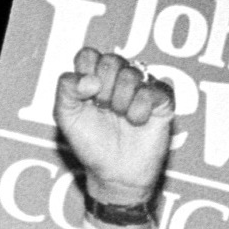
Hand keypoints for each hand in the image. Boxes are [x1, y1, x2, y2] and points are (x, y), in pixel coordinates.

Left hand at [53, 48, 175, 210]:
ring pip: (131, 74)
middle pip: (111, 60)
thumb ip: (66, 88)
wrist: (114, 174)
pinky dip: (141, 109)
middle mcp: (119, 78)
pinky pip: (153, 90)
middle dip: (103, 89)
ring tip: (121, 118)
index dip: (86, 73)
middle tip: (104, 109)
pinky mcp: (162, 100)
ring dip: (121, 102)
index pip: (89, 54)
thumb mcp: (66, 117)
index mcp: (94, 76)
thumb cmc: (91, 144)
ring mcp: (142, 87)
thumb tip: (91, 80)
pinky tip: (137, 122)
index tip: (87, 96)